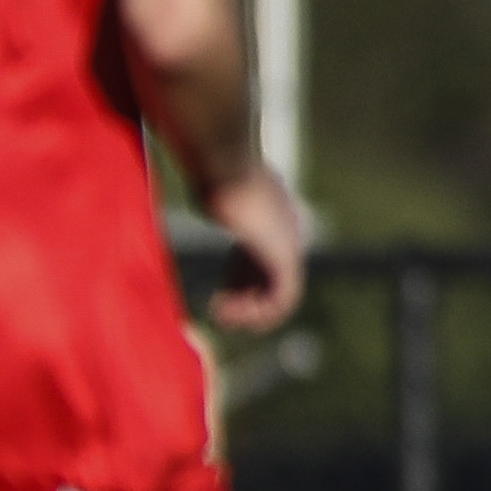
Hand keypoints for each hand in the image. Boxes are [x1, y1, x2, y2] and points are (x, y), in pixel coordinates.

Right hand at [200, 166, 305, 335]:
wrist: (228, 170)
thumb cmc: (214, 173)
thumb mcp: (217, 186)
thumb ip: (217, 196)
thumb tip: (201, 189)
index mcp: (273, 214)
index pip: (260, 257)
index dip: (238, 281)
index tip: (218, 297)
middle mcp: (287, 231)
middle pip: (269, 276)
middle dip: (245, 299)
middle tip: (221, 316)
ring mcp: (289, 244)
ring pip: (280, 291)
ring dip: (252, 311)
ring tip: (225, 320)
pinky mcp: (286, 257)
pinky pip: (284, 297)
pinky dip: (262, 312)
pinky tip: (238, 317)